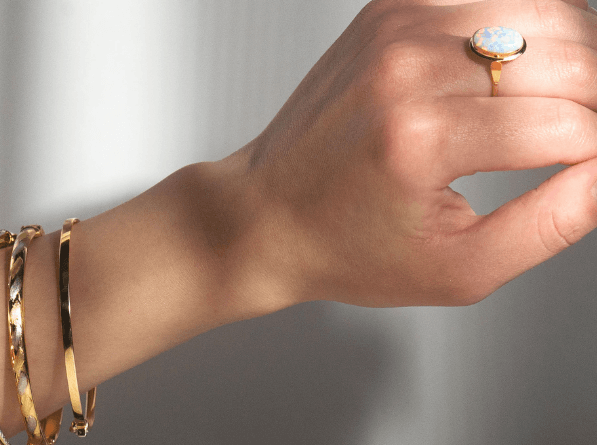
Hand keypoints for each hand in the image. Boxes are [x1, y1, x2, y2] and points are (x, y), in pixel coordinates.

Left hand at [226, 0, 596, 307]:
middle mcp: (408, 69)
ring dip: (574, 58)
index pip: (574, 127)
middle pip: (572, 58)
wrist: (268, 213)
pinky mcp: (391, 10)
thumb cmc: (345, 247)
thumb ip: (552, 223)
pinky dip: (525, 24)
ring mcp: (397, 28)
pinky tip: (517, 70)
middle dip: (595, 104)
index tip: (589, 170)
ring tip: (558, 108)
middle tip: (581, 142)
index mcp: (422, 139)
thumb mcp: (458, 268)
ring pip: (546, 13)